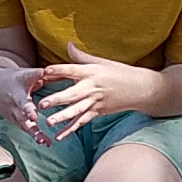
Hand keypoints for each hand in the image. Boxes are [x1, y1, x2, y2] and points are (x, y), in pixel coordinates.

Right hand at [0, 62, 54, 145]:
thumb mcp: (26, 74)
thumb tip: (59, 70)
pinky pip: (27, 130)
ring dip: (34, 133)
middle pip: (22, 113)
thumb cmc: (15, 79)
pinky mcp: (18, 122)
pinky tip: (46, 143)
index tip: (33, 114)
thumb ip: (41, 74)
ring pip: (25, 125)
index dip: (28, 106)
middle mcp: (15, 105)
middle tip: (34, 121)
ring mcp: (15, 115)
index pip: (23, 99)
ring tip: (44, 141)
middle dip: (28, 118)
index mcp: (18, 93)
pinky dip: (36, 136)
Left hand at [34, 43, 164, 141]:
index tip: (45, 71)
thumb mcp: (101, 62)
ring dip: (62, 117)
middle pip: (72, 94)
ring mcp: (95, 102)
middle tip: (42, 104)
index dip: (59, 70)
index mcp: (91, 72)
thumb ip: (81, 57)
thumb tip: (68, 44)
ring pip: (77, 111)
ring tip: (48, 123)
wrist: (140, 88)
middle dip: (57, 99)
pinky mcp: (98, 112)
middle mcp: (92, 87)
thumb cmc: (120, 72)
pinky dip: (71, 130)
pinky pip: (82, 122)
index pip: (72, 70)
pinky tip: (59, 137)